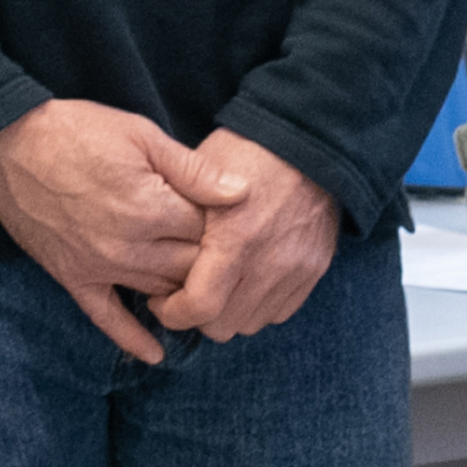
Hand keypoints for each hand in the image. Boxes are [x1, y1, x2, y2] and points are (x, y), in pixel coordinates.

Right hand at [0, 97, 238, 363]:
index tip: (232, 219)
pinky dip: (133, 339)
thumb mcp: (141, 135)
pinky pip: (107, 318)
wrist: (8, 144)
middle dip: (211, 262)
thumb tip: (241, 193)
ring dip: (184, 293)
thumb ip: (193, 169)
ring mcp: (99, 267)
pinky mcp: (73, 278)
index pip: (210, 234)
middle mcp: (128, 246)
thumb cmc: (77, 131)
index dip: (225, 226)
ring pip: (160, 293)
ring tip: (206, 290)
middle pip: (190, 270)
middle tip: (225, 253)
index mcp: (150, 207)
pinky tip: (155, 354)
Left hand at [150, 147, 340, 341]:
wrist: (308, 140)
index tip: (160, 300)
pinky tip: (247, 280)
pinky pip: (279, 311)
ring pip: (250, 324)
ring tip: (218, 285)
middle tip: (186, 290)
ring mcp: (295, 270)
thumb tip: (151, 249)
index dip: (171, 313)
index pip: (198, 308)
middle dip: (197, 314)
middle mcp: (269, 263)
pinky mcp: (314, 270)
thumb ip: (176, 216)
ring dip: (229, 312)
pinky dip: (259, 304)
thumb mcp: (201, 172)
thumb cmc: (247, 151)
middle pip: (223, 326)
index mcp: (235, 239)